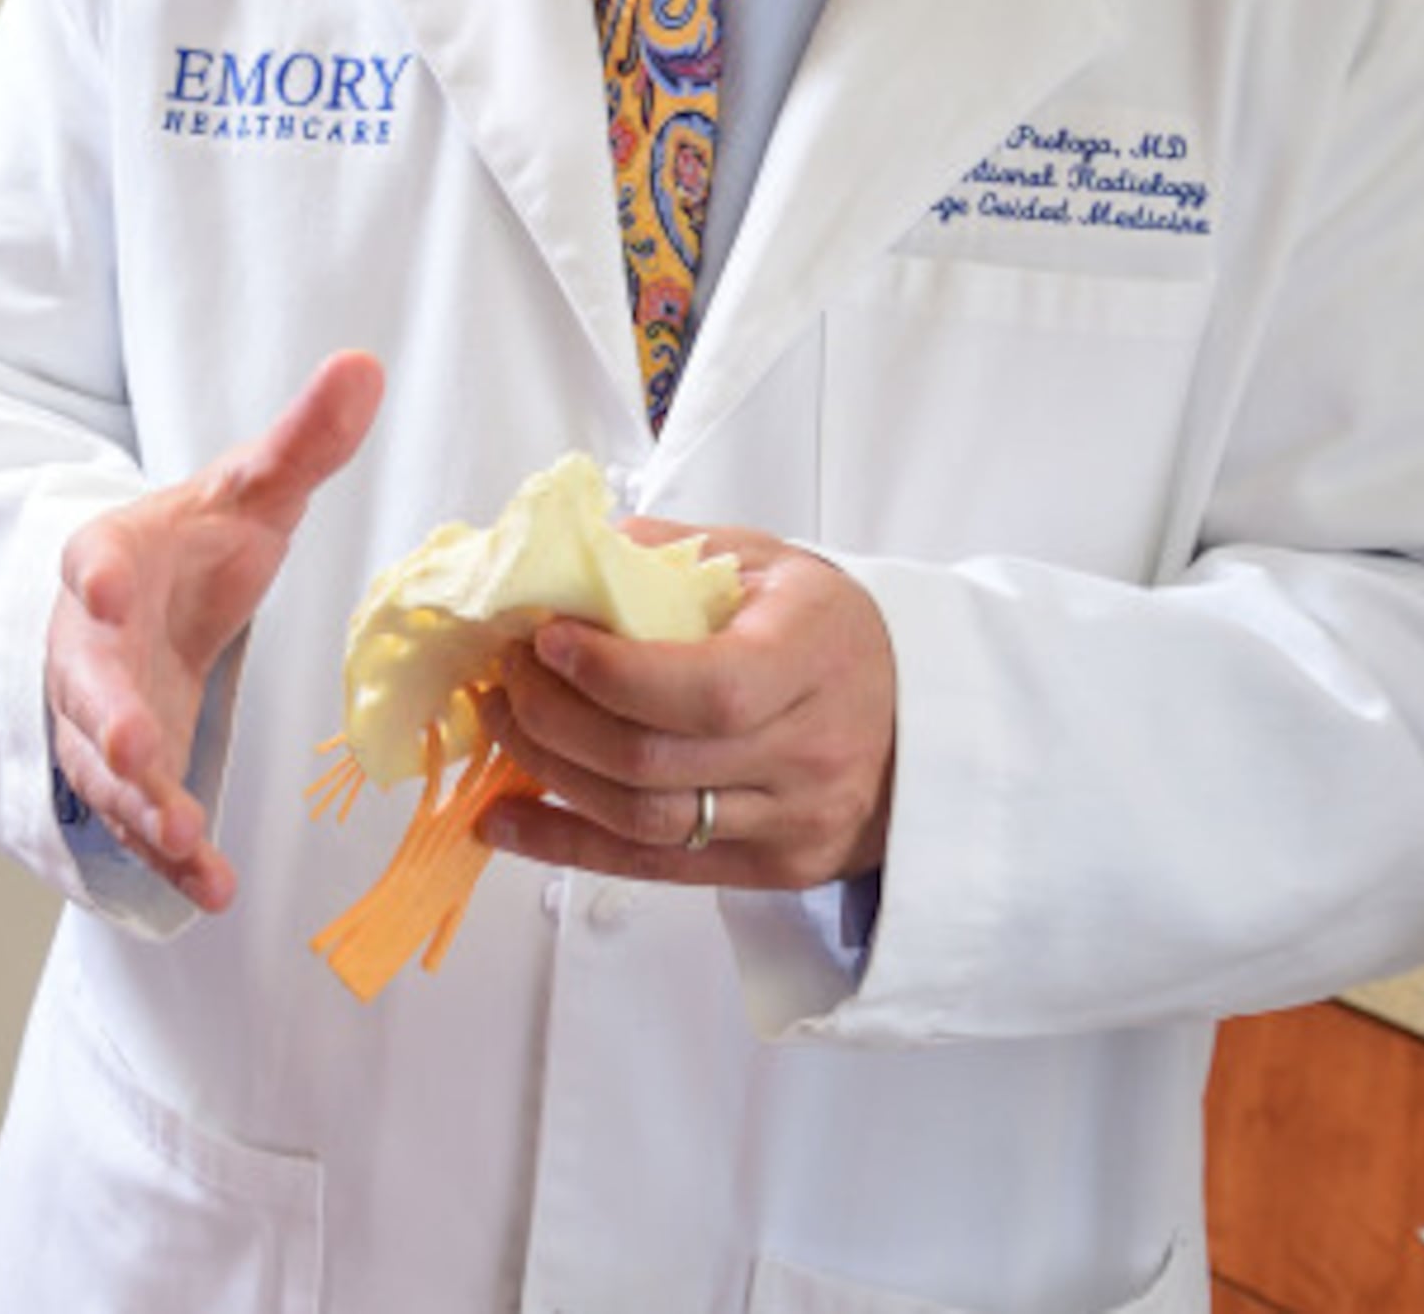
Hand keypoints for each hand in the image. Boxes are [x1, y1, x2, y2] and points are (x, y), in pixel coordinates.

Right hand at [46, 349, 383, 913]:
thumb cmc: (195, 544)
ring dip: (141, 807)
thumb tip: (364, 365)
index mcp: (114, 557)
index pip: (95, 560)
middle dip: (108, 720)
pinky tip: (212, 887)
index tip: (103, 592)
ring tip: (188, 844)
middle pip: (86, 683)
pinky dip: (167, 854)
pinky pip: (134, 817)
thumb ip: (300, 442)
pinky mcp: (122, 771)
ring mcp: (97, 713)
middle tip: (136, 754)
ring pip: (103, 767)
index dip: (97, 579)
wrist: (142, 601)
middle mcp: (88, 643)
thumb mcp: (248, 491)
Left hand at [482, 526, 895, 889]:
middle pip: (654, 759)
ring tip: (503, 724)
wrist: (920, 715)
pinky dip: (566, 844)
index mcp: (813, 657)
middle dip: (554, 716)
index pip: (705, 690)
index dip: (610, 673)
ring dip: (550, 773)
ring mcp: (794, 821)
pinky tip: (505, 821)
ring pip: (644, 819)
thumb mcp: (766, 563)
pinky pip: (653, 866)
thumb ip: (666, 554)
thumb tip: (560, 558)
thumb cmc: (828, 630)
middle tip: (507, 673)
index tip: (546, 639)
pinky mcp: (772, 869)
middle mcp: (811, 750)